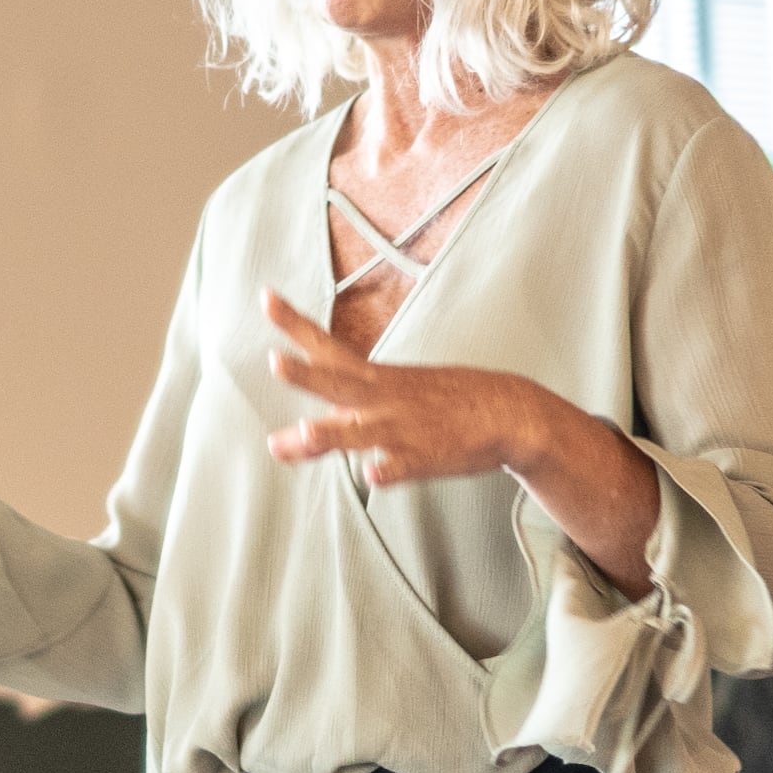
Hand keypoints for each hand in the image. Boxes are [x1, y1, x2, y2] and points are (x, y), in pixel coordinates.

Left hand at [259, 294, 560, 488]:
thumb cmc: (441, 403)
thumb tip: (280, 443)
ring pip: (361, 431)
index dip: (295, 324)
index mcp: (374, 379)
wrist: (506, 412)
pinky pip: (403, 466)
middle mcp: (382, 399)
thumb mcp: (388, 397)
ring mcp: (403, 428)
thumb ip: (332, 421)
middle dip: (305, 375)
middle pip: (337, 384)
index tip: (265, 298)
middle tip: (274, 361)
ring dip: (332, 432)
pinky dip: (387, 470)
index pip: (327, 347)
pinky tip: (373, 475)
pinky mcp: (426, 457)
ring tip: (304, 433)